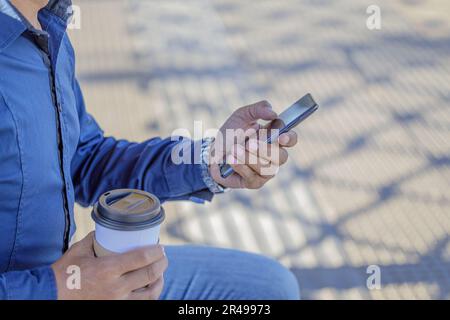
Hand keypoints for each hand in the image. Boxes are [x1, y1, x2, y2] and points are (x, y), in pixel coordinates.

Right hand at [51, 232, 167, 299]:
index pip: (141, 259)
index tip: (160, 247)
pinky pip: (140, 304)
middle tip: (163, 256)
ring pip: (149, 294)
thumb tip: (109, 230)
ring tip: (160, 273)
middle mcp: (116, 287)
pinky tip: (150, 289)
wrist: (50, 297)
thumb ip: (97, 238)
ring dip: (159, 281)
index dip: (156, 252)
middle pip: (150, 275)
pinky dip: (149, 296)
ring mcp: (117, 302)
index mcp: (108, 269)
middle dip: (162, 264)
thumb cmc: (64, 272)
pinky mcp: (115, 309)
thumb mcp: (80, 250)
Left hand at [209, 100, 297, 188]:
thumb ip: (257, 109)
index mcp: (274, 138)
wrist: (212, 152)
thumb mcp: (241, 116)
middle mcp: (274, 156)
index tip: (280, 136)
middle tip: (249, 143)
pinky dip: (240, 166)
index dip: (289, 138)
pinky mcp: (255, 182)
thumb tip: (273, 112)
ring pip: (266, 167)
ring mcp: (266, 171)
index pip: (291, 139)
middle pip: (282, 157)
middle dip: (265, 150)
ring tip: (233, 149)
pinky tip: (230, 159)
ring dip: (248, 157)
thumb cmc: (231, 134)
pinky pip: (253, 177)